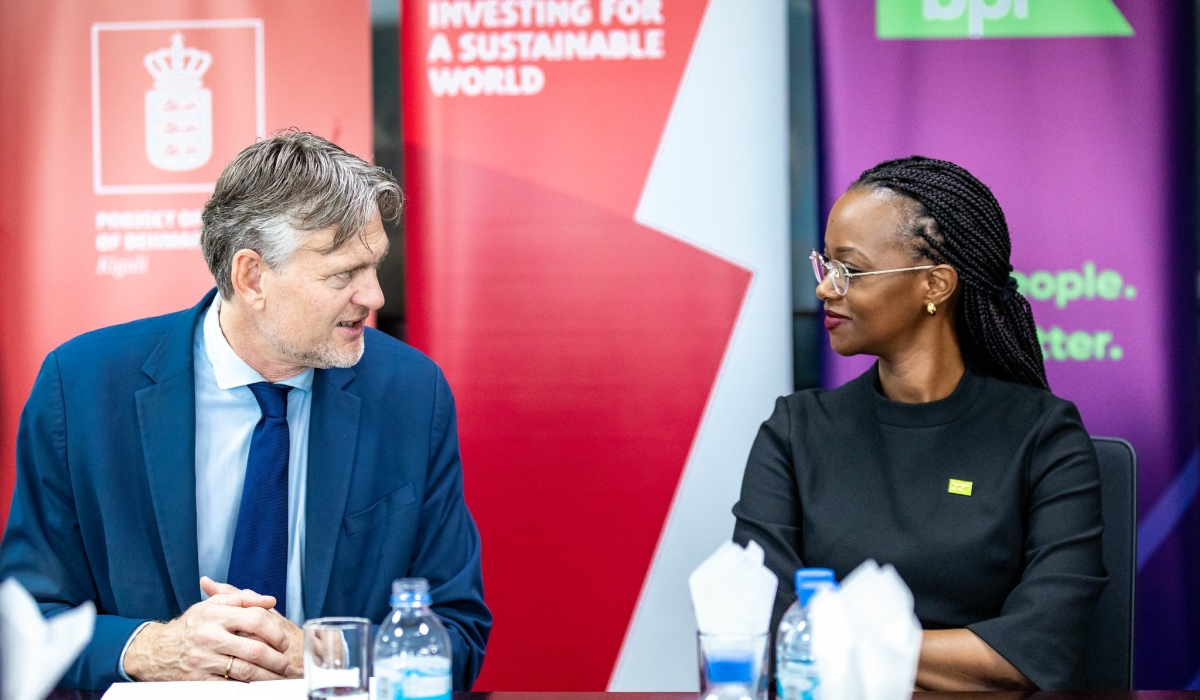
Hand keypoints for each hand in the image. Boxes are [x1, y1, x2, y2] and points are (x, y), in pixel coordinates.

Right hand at [123, 581, 294, 681]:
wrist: (157, 650)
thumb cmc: (191, 626)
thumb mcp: (213, 605)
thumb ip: (243, 599)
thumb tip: (270, 601)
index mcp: (216, 615)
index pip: (256, 620)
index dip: (276, 632)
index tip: (283, 641)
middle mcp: (210, 637)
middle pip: (255, 649)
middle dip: (277, 659)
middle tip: (285, 663)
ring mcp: (203, 660)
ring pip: (246, 671)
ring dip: (267, 676)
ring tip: (277, 676)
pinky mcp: (197, 680)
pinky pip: (228, 686)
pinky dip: (245, 687)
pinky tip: (255, 685)